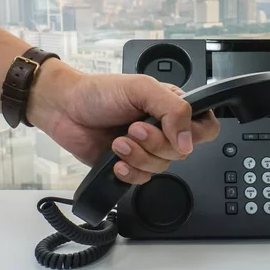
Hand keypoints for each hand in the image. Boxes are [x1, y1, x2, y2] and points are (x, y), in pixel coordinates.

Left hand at [26, 59, 220, 183]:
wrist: (64, 108)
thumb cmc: (99, 92)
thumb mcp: (141, 88)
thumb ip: (174, 110)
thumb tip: (188, 141)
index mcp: (172, 107)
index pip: (205, 128)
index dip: (195, 135)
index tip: (176, 133)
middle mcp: (163, 129)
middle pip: (182, 152)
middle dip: (155, 143)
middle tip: (134, 128)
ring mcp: (147, 149)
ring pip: (162, 168)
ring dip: (138, 156)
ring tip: (119, 141)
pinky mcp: (129, 166)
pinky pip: (142, 180)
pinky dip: (128, 172)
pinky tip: (115, 159)